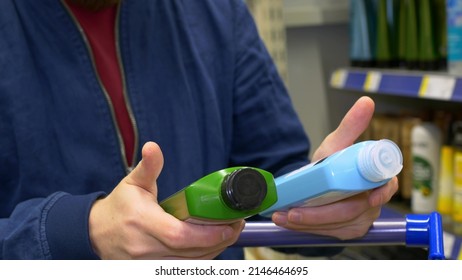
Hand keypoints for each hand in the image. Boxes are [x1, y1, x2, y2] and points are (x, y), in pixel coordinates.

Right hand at [89, 142, 244, 258]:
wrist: (95, 231)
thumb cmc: (119, 206)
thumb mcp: (134, 183)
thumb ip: (148, 167)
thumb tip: (153, 147)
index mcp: (143, 223)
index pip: (180, 236)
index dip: (208, 235)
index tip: (229, 225)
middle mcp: (144, 248)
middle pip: (189, 253)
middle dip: (218, 242)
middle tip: (235, 227)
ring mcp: (146, 264)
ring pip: (188, 265)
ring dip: (212, 252)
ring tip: (227, 235)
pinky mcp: (148, 271)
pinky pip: (181, 270)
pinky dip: (199, 261)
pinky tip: (210, 247)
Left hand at [272, 96, 398, 239]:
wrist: (319, 182)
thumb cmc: (334, 163)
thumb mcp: (338, 145)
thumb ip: (351, 126)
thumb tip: (366, 101)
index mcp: (378, 180)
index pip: (385, 188)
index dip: (377, 194)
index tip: (365, 198)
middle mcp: (373, 202)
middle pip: (352, 212)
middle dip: (320, 214)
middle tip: (293, 211)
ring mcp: (361, 220)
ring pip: (336, 225)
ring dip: (307, 223)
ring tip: (282, 216)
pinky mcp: (347, 231)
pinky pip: (328, 233)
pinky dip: (306, 229)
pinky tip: (289, 223)